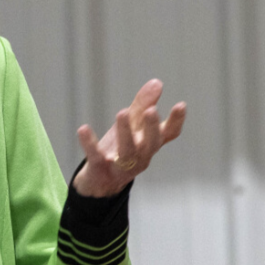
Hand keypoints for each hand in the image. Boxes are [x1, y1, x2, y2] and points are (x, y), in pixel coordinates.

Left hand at [71, 78, 186, 196]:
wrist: (100, 182)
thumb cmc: (120, 149)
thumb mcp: (132, 126)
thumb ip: (143, 105)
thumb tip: (157, 82)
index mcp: (150, 144)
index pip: (168, 134)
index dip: (176, 121)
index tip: (181, 105)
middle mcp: (140, 156)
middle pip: (150, 144)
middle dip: (151, 128)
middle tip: (151, 111)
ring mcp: (121, 165)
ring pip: (126, 151)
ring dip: (125, 133)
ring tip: (122, 112)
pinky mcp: (100, 169)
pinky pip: (95, 156)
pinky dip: (89, 143)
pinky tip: (83, 128)